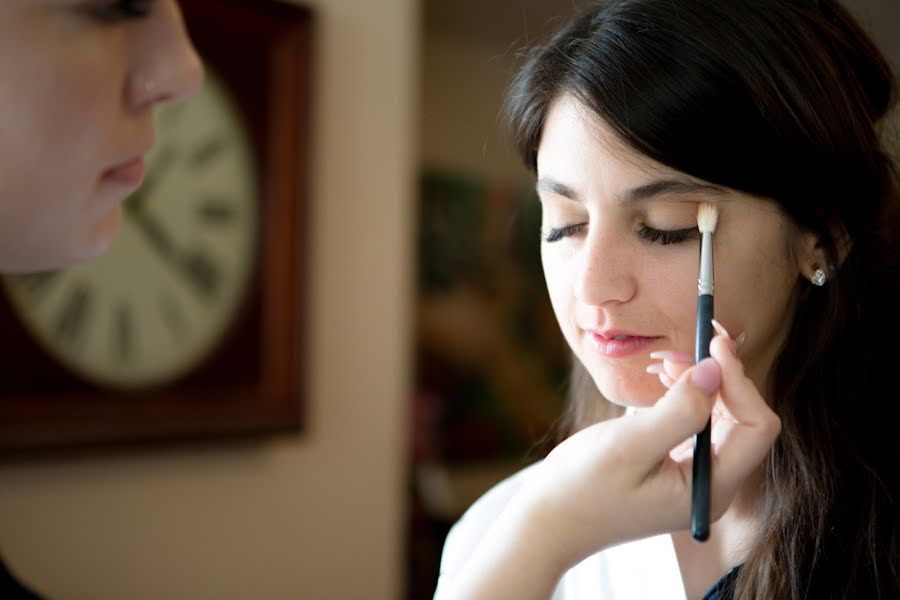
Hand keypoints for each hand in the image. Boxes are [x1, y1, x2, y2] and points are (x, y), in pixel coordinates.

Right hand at [445, 328, 779, 599]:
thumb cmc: (583, 488)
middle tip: (688, 343)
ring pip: (722, 416)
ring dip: (702, 381)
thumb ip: (678, 410)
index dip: (740, 381)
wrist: (550, 520)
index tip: (714, 345)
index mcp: (711, 489)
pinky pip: (698, 422)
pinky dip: (686, 393)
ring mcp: (695, 476)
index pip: (756, 428)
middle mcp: (712, 485)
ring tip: (665, 360)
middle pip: (743, 419)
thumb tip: (715, 369)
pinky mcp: (676, 465)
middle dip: (720, 377)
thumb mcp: (629, 446)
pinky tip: (662, 378)